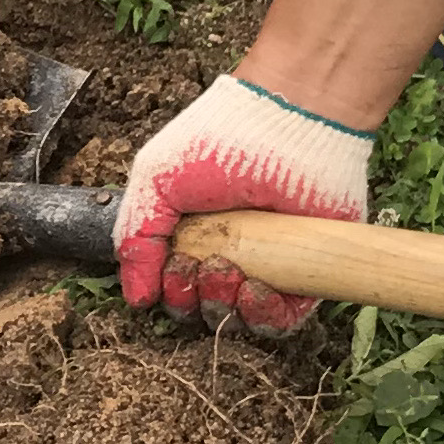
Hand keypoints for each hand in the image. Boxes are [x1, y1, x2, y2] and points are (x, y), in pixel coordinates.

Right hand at [113, 74, 371, 335]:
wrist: (287, 123)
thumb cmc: (219, 140)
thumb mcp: (155, 179)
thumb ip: (136, 239)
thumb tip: (136, 299)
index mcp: (193, 235)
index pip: (174, 288)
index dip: (167, 290)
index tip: (170, 266)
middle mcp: (230, 255)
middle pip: (201, 309)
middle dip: (190, 299)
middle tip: (194, 266)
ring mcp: (270, 266)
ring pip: (239, 320)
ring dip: (222, 307)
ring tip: (225, 269)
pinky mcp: (307, 272)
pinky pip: (284, 321)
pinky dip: (263, 317)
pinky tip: (252, 288)